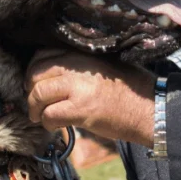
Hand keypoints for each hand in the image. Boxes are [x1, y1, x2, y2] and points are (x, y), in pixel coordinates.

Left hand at [25, 50, 156, 147]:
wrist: (150, 109)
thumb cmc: (131, 90)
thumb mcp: (104, 67)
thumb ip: (80, 66)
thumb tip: (54, 76)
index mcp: (83, 53)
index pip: (43, 54)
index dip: (34, 71)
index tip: (36, 84)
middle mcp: (78, 65)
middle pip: (36, 72)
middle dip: (30, 90)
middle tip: (35, 103)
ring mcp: (78, 87)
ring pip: (38, 94)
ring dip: (35, 109)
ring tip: (40, 117)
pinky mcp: (80, 109)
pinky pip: (49, 114)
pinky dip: (47, 122)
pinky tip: (54, 126)